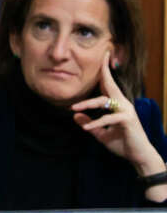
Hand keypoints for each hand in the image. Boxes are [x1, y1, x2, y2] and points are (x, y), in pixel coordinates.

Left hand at [71, 50, 165, 176]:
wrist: (139, 156)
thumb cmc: (122, 143)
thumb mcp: (101, 133)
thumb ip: (89, 123)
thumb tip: (74, 115)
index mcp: (118, 105)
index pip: (108, 86)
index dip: (104, 72)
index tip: (103, 57)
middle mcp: (123, 104)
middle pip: (110, 85)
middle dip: (104, 71)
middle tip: (101, 56)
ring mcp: (127, 111)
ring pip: (104, 101)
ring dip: (87, 104)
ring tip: (73, 108)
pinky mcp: (128, 120)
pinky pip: (108, 118)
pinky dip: (96, 123)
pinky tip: (86, 128)